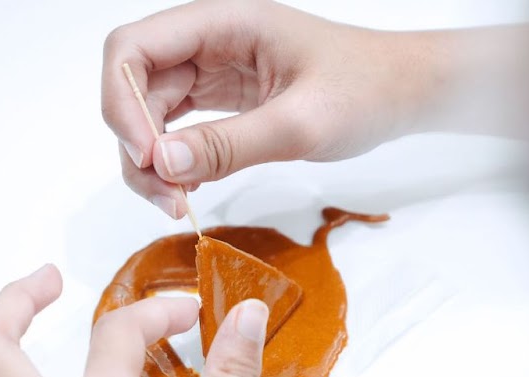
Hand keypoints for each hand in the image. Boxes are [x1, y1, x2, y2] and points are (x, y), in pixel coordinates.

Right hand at [103, 0, 441, 218]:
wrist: (406, 94)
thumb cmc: (368, 90)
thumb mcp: (302, 123)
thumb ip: (229, 145)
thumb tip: (160, 164)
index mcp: (224, 23)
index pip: (132, 48)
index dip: (123, 101)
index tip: (147, 155)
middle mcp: (208, 41)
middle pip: (131, 83)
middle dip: (133, 141)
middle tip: (164, 194)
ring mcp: (211, 69)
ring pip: (146, 111)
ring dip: (148, 160)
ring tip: (176, 202)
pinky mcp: (219, 98)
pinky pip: (172, 127)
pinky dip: (170, 161)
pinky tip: (188, 188)